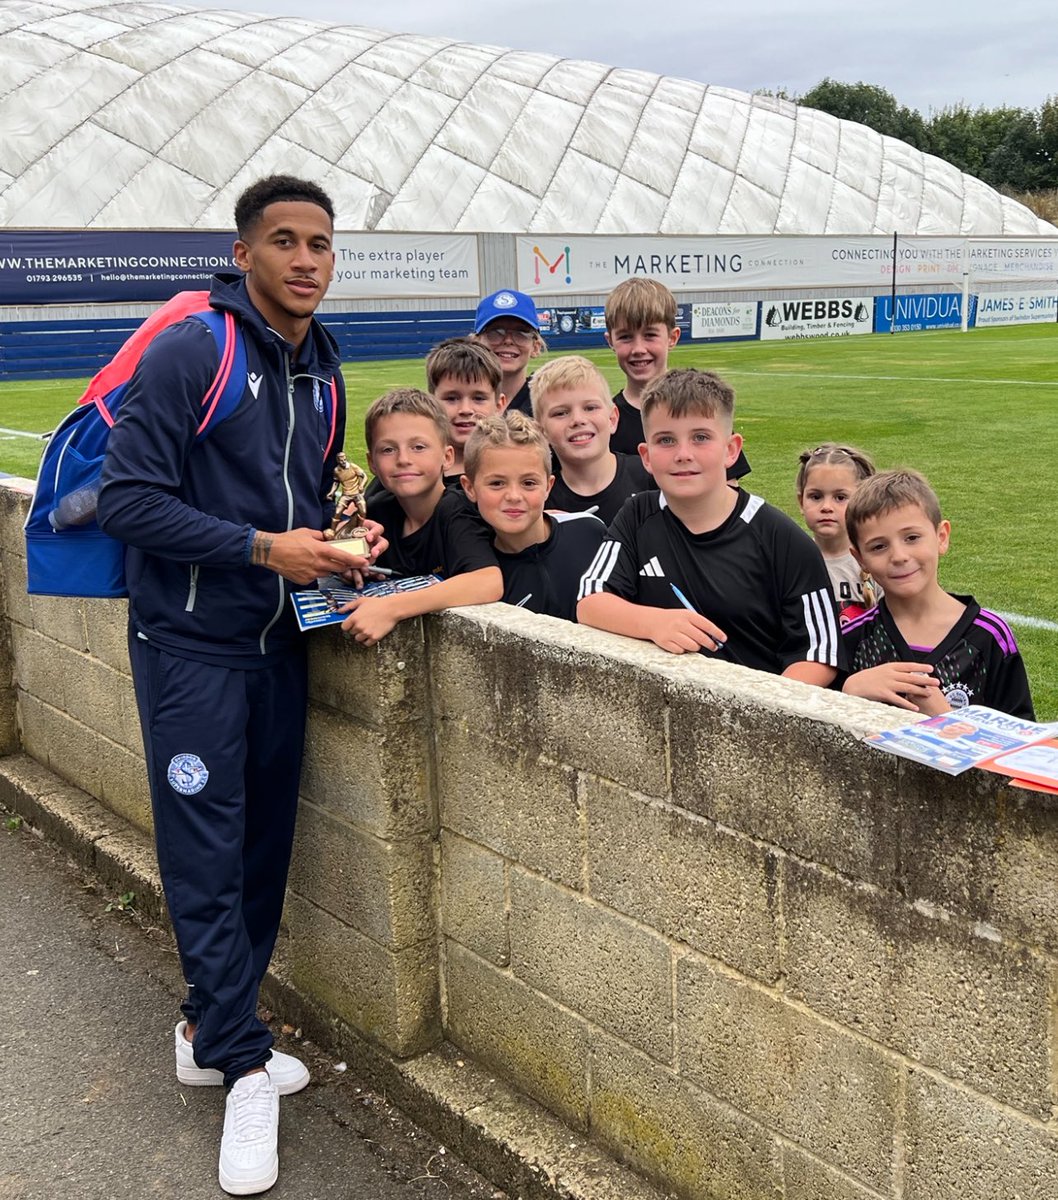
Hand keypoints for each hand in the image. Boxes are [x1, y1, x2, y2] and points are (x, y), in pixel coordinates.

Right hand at [252, 528, 368, 584]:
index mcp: (321, 550)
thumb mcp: (307, 533)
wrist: (270, 552)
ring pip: (327, 573)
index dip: (356, 561)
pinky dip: (314, 573)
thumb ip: (320, 536)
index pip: (344, 557)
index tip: (364, 563)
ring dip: (327, 568)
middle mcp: (318, 563)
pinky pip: (315, 577)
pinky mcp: (304, 580)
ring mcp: (312, 573)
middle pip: (339, 568)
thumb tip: (327, 537)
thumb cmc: (287, 540)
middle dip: (344, 566)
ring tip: (317, 561)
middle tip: (346, 564)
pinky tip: (305, 566)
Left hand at [332, 519, 389, 586]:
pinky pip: (367, 566)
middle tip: (374, 553)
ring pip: (375, 556)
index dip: (375, 533)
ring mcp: (369, 551)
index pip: (377, 529)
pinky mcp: (365, 561)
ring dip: (372, 561)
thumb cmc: (342, 532)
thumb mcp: (341, 527)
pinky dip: (364, 571)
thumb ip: (340, 529)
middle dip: (379, 549)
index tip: (369, 538)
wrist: (337, 542)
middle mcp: (372, 540)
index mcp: (369, 529)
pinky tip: (361, 575)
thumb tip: (330, 535)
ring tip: (367, 567)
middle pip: (382, 543)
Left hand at [339, 595, 400, 645]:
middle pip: (352, 633)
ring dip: (362, 635)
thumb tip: (339, 611)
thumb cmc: (378, 603)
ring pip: (358, 639)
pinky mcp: (374, 638)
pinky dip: (368, 640)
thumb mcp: (361, 601)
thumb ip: (348, 606)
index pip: (344, 627)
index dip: (348, 625)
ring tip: (368, 627)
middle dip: (356, 629)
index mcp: (354, 618)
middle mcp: (359, 626)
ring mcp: (366, 633)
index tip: (352, 623)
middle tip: (363, 623)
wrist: (392, 608)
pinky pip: (367, 643)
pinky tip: (371, 633)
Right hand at [649, 608, 727, 654]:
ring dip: (695, 647)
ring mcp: (672, 633)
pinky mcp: (666, 643)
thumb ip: (699, 624)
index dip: (717, 633)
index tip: (723, 639)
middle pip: (701, 638)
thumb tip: (715, 637)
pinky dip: (683, 649)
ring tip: (692, 643)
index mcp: (687, 615)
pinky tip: (679, 644)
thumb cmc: (673, 619)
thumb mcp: (686, 616)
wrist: (652, 621)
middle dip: (710, 644)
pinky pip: (681, 651)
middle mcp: (680, 624)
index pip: (706, 625)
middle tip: (714, 646)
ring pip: (693, 646)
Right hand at [842, 662, 942, 711]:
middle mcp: (890, 674)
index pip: (908, 666)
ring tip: (929, 693)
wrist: (853, 685)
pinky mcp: (883, 694)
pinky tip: (915, 708)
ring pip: (907, 687)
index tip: (931, 668)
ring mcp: (887, 684)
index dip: (920, 667)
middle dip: (925, 679)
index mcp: (889, 667)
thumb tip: (905, 675)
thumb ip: (893, 673)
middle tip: (937, 682)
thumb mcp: (880, 671)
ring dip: (920, 691)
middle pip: (911, 677)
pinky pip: (898, 700)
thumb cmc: (867, 679)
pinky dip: (908, 704)